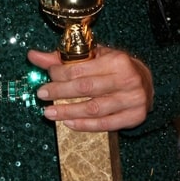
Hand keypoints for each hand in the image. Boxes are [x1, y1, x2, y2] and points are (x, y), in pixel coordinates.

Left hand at [27, 45, 153, 131]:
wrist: (146, 80)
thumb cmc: (114, 65)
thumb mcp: (92, 55)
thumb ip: (61, 57)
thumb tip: (33, 55)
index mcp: (116, 60)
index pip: (81, 69)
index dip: (60, 73)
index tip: (47, 75)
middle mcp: (127, 79)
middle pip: (85, 89)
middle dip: (59, 92)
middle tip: (41, 94)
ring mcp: (133, 100)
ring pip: (94, 109)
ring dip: (68, 112)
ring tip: (49, 113)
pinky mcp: (135, 117)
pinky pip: (106, 124)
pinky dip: (85, 125)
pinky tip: (69, 123)